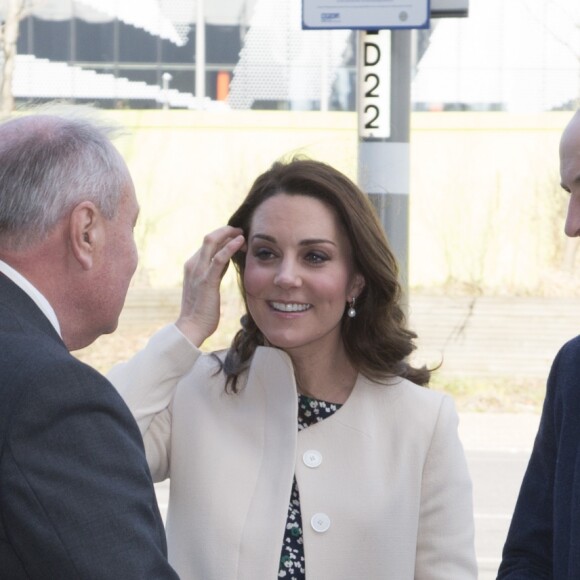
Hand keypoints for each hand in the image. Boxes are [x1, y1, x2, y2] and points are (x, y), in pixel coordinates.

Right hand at [175, 226, 244, 345]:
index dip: (224, 238)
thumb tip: (227, 260)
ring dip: (228, 234)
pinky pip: (218, 258)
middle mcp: (193, 265)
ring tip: (242, 233)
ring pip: (212, 242)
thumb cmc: (202, 310)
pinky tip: (240, 241)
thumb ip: (216, 271)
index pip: (208, 244)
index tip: (238, 239)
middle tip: (241, 231)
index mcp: (192, 265)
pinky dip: (230, 246)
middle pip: (209, 238)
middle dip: (226, 231)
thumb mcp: (209, 285)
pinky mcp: (207, 280)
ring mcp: (198, 271)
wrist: (192, 327)